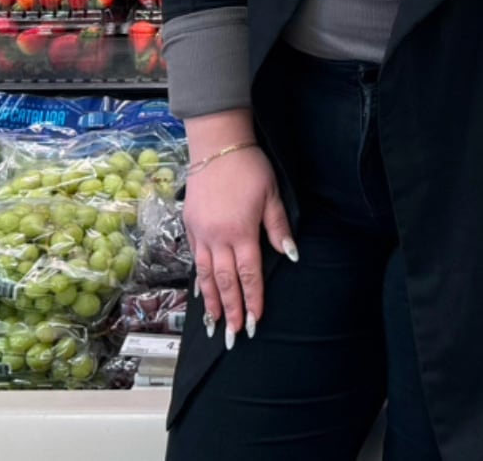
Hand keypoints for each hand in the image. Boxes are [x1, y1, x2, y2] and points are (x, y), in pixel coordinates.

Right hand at [184, 139, 294, 348]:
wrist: (217, 146)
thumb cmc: (249, 168)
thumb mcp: (273, 195)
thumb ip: (279, 228)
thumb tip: (292, 256)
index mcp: (242, 232)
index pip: (249, 275)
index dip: (252, 301)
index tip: (254, 322)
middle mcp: (218, 238)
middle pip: (225, 282)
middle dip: (230, 311)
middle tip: (232, 336)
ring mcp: (201, 233)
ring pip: (205, 275)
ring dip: (211, 302)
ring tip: (214, 324)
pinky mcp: (191, 225)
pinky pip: (194, 260)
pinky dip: (198, 280)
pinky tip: (200, 293)